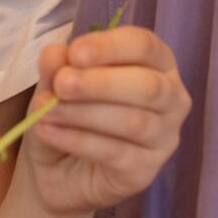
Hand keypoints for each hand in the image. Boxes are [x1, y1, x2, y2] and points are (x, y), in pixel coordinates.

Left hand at [24, 26, 189, 217]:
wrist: (55, 170)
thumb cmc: (67, 113)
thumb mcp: (54, 85)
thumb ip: (57, 67)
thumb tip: (56, 54)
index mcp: (155, 63)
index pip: (145, 46)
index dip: (111, 46)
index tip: (75, 53)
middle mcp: (171, 98)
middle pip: (148, 86)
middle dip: (101, 83)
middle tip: (62, 84)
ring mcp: (164, 138)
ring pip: (133, 122)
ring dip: (84, 113)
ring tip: (47, 111)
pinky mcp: (145, 171)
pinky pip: (116, 153)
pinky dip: (78, 140)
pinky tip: (49, 132)